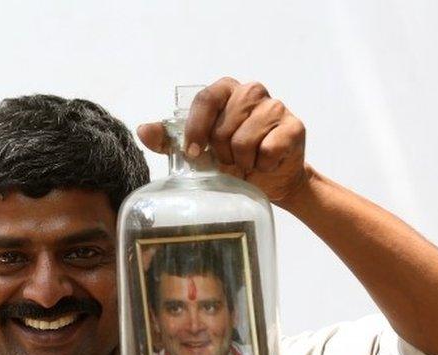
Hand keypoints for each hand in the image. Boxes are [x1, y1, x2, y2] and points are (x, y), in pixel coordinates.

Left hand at [137, 77, 309, 203]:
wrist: (271, 180)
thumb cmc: (232, 161)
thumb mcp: (197, 151)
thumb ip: (169, 140)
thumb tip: (143, 130)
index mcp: (225, 91)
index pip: (205, 99)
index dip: (197, 128)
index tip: (194, 152)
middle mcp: (251, 92)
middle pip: (223, 125)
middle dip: (221, 152)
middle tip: (228, 160)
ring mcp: (275, 107)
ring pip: (244, 139)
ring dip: (241, 161)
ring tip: (246, 162)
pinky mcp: (293, 127)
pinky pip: (267, 149)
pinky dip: (262, 165)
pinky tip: (265, 163)